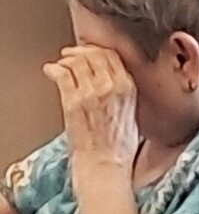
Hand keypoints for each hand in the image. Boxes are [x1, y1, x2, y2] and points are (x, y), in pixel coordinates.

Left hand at [43, 46, 139, 178]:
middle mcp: (110, 86)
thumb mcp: (132, 112)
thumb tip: (111, 80)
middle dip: (81, 51)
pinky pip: (61, 75)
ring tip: (61, 62)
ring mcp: (90, 92)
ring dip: (67, 59)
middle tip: (73, 54)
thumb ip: (123, 92)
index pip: (112, 56)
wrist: (105, 163)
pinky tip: (51, 70)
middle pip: (94, 54)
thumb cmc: (119, 146)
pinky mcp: (72, 101)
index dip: (98, 50)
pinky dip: (53, 69)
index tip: (92, 53)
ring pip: (77, 61)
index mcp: (128, 88)